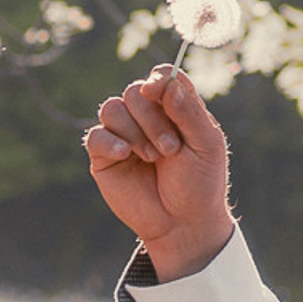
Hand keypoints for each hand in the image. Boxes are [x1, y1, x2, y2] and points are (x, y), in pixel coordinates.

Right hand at [82, 63, 235, 281]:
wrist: (182, 224)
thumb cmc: (199, 184)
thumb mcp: (206, 144)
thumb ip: (189, 111)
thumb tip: (165, 82)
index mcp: (174, 109)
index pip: (161, 77)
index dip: (158, 79)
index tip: (158, 92)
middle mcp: (147, 118)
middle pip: (135, 92)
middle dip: (152, 119)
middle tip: (170, 149)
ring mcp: (124, 135)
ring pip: (113, 108)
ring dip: (134, 132)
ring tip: (152, 158)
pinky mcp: (105, 157)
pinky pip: (96, 135)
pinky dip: (110, 141)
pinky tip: (125, 154)